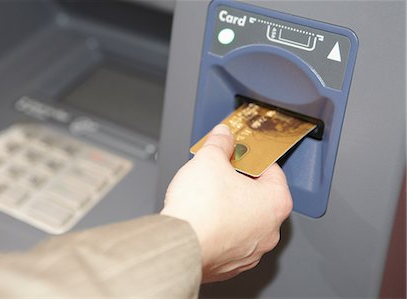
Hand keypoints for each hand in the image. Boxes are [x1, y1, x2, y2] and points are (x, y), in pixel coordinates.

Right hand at [161, 124, 292, 282]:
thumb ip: (220, 143)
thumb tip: (222, 136)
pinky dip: (219, 230)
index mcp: (275, 203)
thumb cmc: (201, 210)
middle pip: (258, 196)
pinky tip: (203, 219)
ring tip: (207, 197)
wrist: (179, 246)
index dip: (251, 158)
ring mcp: (251, 252)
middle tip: (219, 173)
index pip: (272, 170)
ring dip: (230, 208)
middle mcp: (269, 231)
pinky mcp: (231, 266)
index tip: (238, 155)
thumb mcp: (209, 159)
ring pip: (244, 221)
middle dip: (239, 183)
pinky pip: (229, 240)